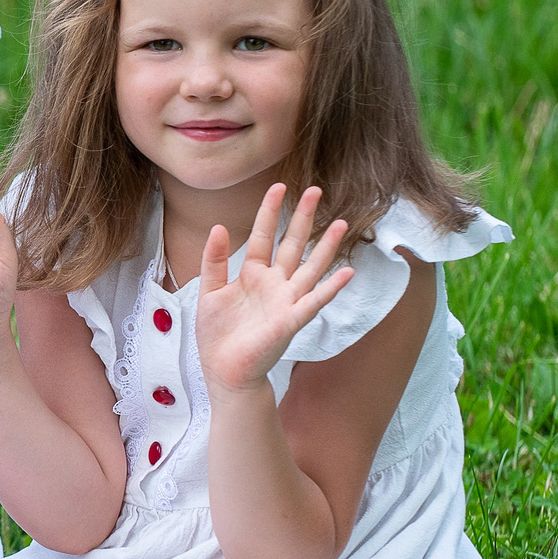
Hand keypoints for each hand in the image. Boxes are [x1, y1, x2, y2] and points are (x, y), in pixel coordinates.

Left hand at [196, 183, 353, 393]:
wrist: (224, 372)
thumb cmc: (218, 335)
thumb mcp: (210, 291)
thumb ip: (215, 261)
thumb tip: (218, 227)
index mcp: (253, 275)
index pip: (264, 236)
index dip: (270, 212)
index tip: (279, 186)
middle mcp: (274, 284)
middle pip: (293, 244)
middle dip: (304, 218)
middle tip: (317, 190)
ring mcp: (285, 301)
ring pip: (310, 268)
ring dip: (326, 246)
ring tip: (340, 223)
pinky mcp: (290, 321)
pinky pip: (314, 302)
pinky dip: (330, 288)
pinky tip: (347, 272)